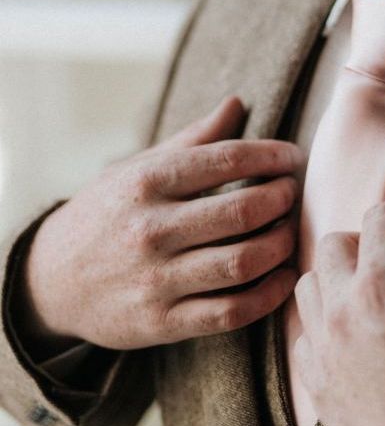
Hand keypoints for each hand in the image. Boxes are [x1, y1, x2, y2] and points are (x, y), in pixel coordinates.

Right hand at [20, 96, 302, 351]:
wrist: (50, 281)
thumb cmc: (108, 213)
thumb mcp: (139, 169)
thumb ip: (193, 140)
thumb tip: (238, 102)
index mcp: (147, 182)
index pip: (227, 159)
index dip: (273, 155)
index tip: (293, 157)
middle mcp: (150, 230)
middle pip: (241, 212)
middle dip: (282, 199)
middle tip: (294, 192)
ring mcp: (155, 280)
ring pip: (242, 262)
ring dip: (281, 245)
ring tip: (290, 230)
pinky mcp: (162, 323)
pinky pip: (231, 312)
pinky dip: (268, 295)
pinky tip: (283, 277)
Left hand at [293, 192, 384, 425]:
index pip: (381, 216)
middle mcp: (343, 308)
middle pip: (335, 244)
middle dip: (367, 240)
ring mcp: (324, 348)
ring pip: (309, 285)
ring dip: (337, 277)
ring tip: (371, 293)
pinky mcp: (317, 385)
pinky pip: (302, 335)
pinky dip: (322, 322)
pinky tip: (352, 336)